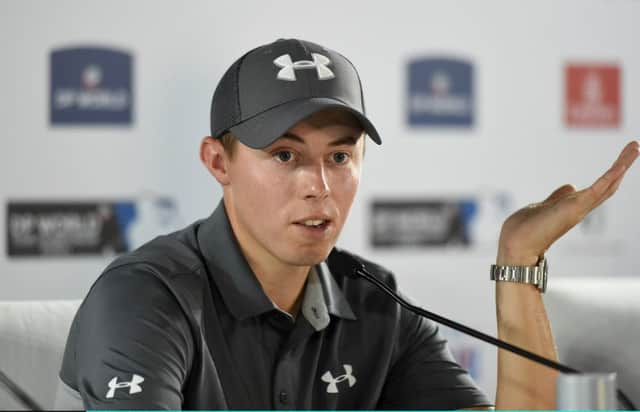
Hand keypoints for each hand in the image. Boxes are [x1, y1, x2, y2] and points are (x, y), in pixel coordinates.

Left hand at [497, 140, 639, 265]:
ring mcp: (581, 208)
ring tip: (635, 147)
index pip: (597, 189)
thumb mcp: (545, 207)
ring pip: (609, 184)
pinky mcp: (578, 206)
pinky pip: (600, 187)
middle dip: (622, 166)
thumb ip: (557, 197)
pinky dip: (613, 173)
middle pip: (608, 186)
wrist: (517, 244)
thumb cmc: (526, 230)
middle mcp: (581, 208)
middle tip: (634, 148)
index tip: (620, 162)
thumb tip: (568, 186)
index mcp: (573, 207)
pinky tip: (623, 161)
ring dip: (623, 164)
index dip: (610, 176)